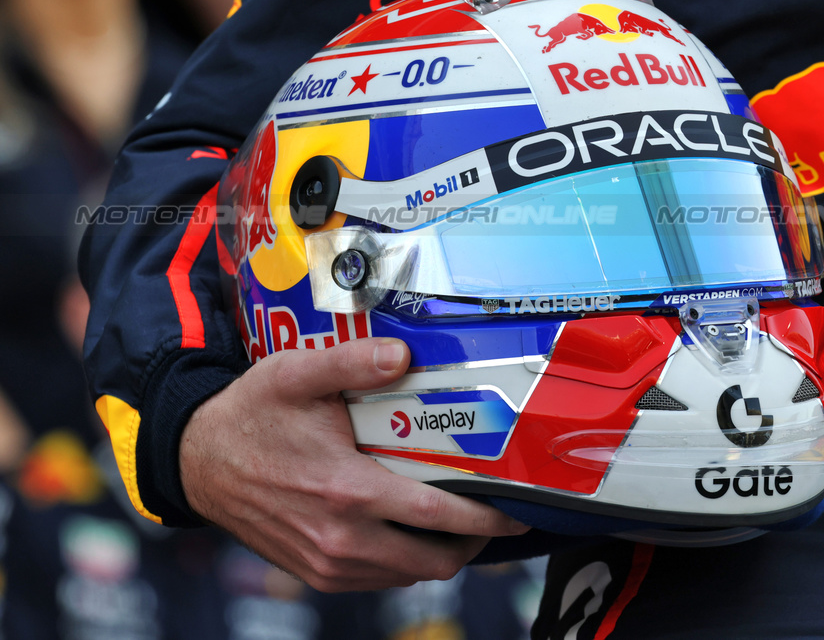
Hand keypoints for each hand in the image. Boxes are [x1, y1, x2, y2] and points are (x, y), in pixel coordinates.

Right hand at [179, 337, 528, 590]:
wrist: (196, 459)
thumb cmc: (251, 414)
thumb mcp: (295, 374)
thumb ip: (353, 362)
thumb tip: (404, 354)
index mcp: (347, 491)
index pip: (437, 517)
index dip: (485, 520)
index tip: (516, 514)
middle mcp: (340, 538)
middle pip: (432, 561)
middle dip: (472, 544)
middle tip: (492, 516)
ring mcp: (326, 563)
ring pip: (407, 575)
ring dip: (438, 554)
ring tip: (456, 519)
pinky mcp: (314, 572)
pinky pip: (377, 579)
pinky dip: (403, 562)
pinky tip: (411, 530)